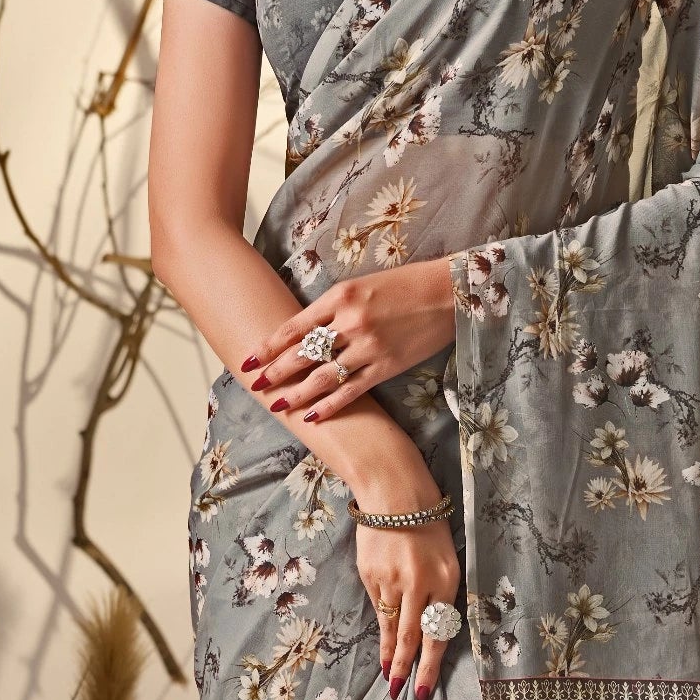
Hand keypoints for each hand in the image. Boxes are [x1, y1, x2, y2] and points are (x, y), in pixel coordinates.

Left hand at [241, 262, 454, 423]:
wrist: (450, 293)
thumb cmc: (406, 284)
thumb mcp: (362, 284)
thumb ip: (333, 307)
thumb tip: (304, 331)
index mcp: (340, 296)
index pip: (294, 326)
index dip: (268, 345)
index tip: (249, 358)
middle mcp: (351, 322)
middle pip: (302, 353)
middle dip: (275, 371)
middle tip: (254, 384)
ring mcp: (368, 347)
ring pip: (323, 376)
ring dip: (296, 393)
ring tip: (276, 404)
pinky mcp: (387, 366)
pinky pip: (351, 390)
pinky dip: (330, 404)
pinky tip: (312, 414)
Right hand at [357, 514, 462, 699]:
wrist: (395, 494)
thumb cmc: (429, 527)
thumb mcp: (447, 560)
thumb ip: (440, 594)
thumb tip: (428, 631)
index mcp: (444, 580)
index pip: (437, 633)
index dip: (429, 665)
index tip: (422, 689)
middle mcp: (418, 584)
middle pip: (409, 637)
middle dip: (405, 668)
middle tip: (400, 693)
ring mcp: (390, 580)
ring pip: (389, 625)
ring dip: (388, 653)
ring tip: (388, 674)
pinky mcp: (370, 575)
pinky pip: (378, 605)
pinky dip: (381, 623)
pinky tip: (381, 637)